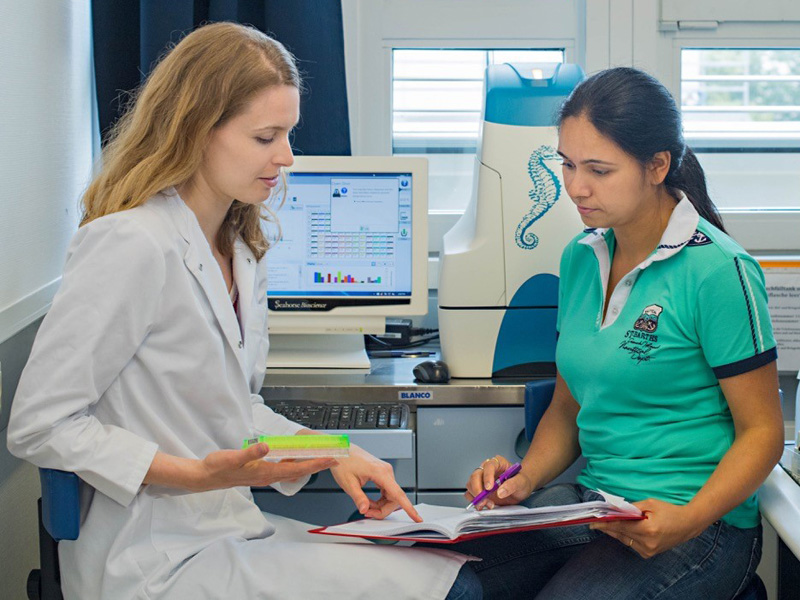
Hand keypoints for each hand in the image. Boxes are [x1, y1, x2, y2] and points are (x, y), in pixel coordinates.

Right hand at [195, 443, 336, 491]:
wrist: (206, 477)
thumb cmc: (219, 467)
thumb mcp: (233, 458)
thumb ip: (251, 453)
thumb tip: (267, 447)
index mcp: (266, 472)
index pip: (297, 468)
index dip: (315, 463)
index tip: (330, 459)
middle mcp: (269, 476)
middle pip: (299, 470)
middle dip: (318, 464)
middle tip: (334, 458)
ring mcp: (265, 475)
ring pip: (292, 470)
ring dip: (308, 464)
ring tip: (320, 457)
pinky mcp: (260, 472)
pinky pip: (283, 468)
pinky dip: (294, 463)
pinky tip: (296, 457)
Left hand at [330, 444, 421, 522]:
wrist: (342, 450)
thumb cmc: (344, 461)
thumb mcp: (348, 483)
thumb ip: (358, 498)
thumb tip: (364, 509)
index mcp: (380, 472)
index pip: (398, 494)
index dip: (409, 508)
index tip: (417, 517)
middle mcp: (386, 471)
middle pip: (394, 498)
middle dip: (382, 510)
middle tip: (367, 512)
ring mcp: (385, 472)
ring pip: (390, 496)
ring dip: (380, 505)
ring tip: (365, 505)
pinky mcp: (382, 474)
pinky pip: (386, 491)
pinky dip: (379, 500)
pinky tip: (369, 501)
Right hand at [465, 455, 533, 509]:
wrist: (521, 490)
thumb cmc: (521, 482)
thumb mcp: (521, 482)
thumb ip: (512, 485)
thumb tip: (500, 492)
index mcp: (498, 463)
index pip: (489, 466)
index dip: (487, 476)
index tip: (489, 488)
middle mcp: (487, 470)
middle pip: (475, 475)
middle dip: (477, 488)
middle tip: (484, 499)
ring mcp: (482, 480)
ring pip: (471, 485)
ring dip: (476, 496)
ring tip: (487, 504)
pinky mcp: (479, 490)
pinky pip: (471, 494)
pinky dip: (474, 501)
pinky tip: (483, 506)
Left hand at [589, 498, 706, 558]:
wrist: (688, 525)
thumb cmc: (669, 511)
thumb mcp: (650, 504)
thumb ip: (632, 507)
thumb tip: (615, 510)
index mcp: (648, 529)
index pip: (621, 526)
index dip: (606, 524)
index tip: (594, 522)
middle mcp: (647, 543)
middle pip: (621, 534)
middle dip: (607, 528)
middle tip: (594, 523)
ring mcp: (648, 550)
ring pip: (625, 540)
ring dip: (615, 532)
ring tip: (604, 524)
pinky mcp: (649, 554)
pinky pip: (631, 544)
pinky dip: (625, 536)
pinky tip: (620, 530)